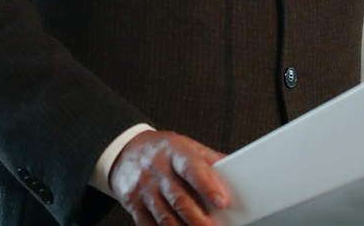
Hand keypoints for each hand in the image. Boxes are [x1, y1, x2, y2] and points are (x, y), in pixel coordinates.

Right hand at [109, 130, 229, 225]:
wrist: (125, 151)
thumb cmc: (162, 150)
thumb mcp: (186, 145)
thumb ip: (210, 160)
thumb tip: (237, 170)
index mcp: (175, 152)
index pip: (192, 168)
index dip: (207, 185)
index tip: (222, 201)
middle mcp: (157, 170)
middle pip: (180, 199)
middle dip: (199, 219)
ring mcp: (144, 189)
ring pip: (165, 217)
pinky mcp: (134, 205)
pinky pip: (149, 225)